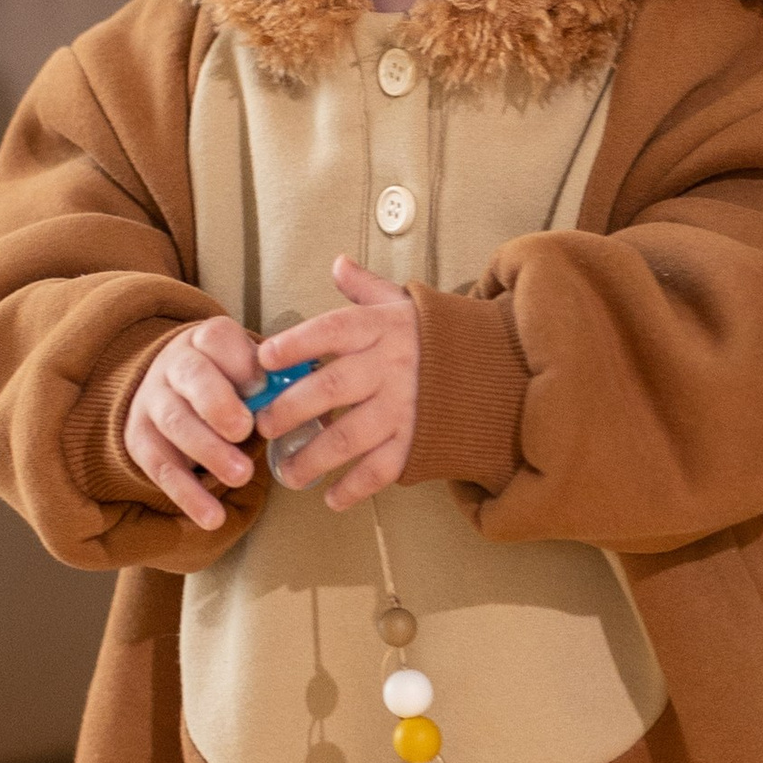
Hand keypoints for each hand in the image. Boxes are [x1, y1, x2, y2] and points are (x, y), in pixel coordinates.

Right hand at [123, 313, 264, 530]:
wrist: (172, 389)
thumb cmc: (231, 382)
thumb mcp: (252, 371)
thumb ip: (282, 384)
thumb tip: (321, 406)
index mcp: (208, 340)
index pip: (219, 340)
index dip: (241, 364)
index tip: (263, 387)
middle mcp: (174, 365)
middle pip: (192, 377)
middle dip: (218, 404)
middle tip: (245, 432)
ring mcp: (153, 401)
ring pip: (175, 422)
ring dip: (208, 451)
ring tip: (242, 478)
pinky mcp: (140, 439)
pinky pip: (160, 467)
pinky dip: (187, 494)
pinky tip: (213, 517)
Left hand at [251, 257, 417, 510]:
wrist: (502, 368)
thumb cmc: (441, 336)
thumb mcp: (406, 304)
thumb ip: (366, 289)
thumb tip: (338, 264)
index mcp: (384, 329)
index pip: (334, 330)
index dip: (297, 343)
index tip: (264, 358)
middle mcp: (392, 368)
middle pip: (330, 389)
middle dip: (289, 410)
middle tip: (261, 425)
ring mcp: (406, 408)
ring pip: (348, 437)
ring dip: (311, 458)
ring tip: (284, 473)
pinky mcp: (420, 442)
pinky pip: (381, 469)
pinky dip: (354, 488)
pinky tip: (331, 498)